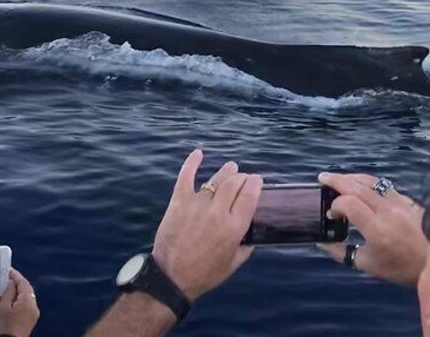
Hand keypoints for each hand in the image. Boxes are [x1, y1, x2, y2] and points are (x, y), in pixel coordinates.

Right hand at [0, 269, 39, 336]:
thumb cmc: (4, 327)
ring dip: (12, 295)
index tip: (7, 270)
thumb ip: (8, 291)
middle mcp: (33, 307)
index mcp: (28, 301)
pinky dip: (14, 303)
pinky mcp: (28, 321)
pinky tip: (3, 305)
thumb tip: (12, 282)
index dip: (15, 275)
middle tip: (2, 281)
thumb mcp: (3, 306)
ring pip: (23, 299)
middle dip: (13, 285)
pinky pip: (23, 307)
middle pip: (25, 290)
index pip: (23, 282)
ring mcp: (32, 315)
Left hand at [151, 149, 262, 301]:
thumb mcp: (233, 264)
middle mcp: (218, 212)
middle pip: (234, 184)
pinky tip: (198, 153)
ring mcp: (197, 204)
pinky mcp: (179, 202)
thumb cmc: (205, 273)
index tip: (257, 180)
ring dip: (226, 171)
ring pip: (215, 180)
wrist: (172, 276)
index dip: (255, 183)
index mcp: (234, 227)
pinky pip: (186, 177)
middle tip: (244, 177)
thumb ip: (246, 247)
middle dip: (242, 177)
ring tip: (231, 167)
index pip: (250, 195)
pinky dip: (192, 163)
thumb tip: (253, 234)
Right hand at [317, 172, 428, 287]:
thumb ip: (340, 252)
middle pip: (358, 186)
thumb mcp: (367, 264)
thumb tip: (321, 242)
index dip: (335, 205)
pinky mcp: (410, 201)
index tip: (332, 214)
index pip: (349, 203)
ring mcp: (401, 203)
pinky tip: (363, 187)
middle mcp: (388, 212)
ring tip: (340, 178)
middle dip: (337, 180)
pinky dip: (370, 184)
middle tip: (323, 177)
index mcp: (377, 230)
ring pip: (373, 181)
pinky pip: (386, 187)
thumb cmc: (401, 268)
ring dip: (353, 177)